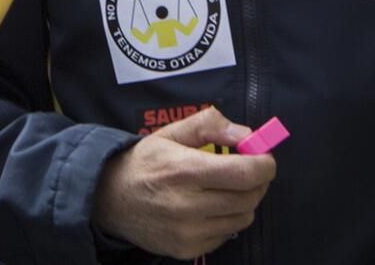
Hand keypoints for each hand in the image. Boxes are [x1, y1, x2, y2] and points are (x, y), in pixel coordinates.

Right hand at [93, 106, 275, 258]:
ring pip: (243, 217)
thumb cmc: (145, 162)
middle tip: (247, 170)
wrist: (110, 199)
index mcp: (184, 170)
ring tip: (224, 188)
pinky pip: (227, 234)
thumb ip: (210, 125)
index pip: (245, 174)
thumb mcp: (171, 133)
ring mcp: (188, 232)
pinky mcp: (187, 249)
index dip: (264, 164)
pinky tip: (208, 207)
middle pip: (249, 197)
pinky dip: (226, 219)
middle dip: (256, 181)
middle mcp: (187, 205)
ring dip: (243, 201)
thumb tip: (247, 135)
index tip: (263, 157)